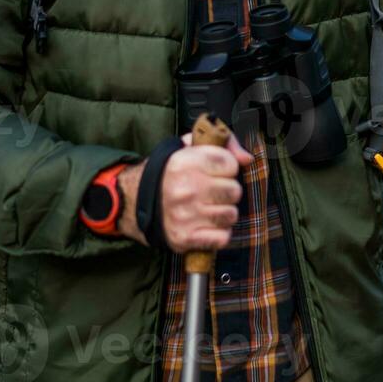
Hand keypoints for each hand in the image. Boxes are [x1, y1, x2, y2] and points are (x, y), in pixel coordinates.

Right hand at [130, 130, 252, 251]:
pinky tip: (208, 225)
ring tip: (210, 208)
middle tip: (214, 191)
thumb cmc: (169, 172)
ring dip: (224, 213)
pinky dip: (219, 234)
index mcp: (185, 162)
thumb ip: (223, 143)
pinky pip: (222, 238)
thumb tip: (247, 158)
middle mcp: (186, 188)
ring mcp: (186, 215)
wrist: (134, 201)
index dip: (227, 168)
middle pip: (234, 191)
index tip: (217, 171)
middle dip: (228, 191)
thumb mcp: (189, 146)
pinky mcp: (185, 237)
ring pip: (231, 215)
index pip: (230, 164)